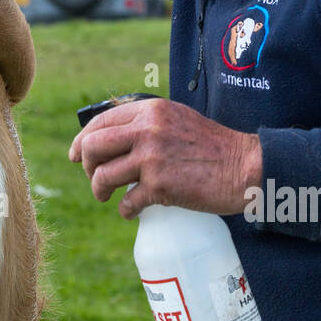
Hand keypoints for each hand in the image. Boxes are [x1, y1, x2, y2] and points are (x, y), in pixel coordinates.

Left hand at [68, 98, 261, 218]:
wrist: (245, 167)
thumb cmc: (213, 146)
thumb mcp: (177, 119)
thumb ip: (147, 123)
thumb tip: (113, 138)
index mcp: (150, 110)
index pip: (100, 120)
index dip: (82, 140)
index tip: (76, 155)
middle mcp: (147, 130)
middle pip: (92, 146)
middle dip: (86, 165)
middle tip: (95, 177)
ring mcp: (152, 158)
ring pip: (102, 175)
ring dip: (99, 190)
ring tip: (107, 197)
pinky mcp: (160, 186)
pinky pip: (126, 201)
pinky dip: (125, 209)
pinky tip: (131, 210)